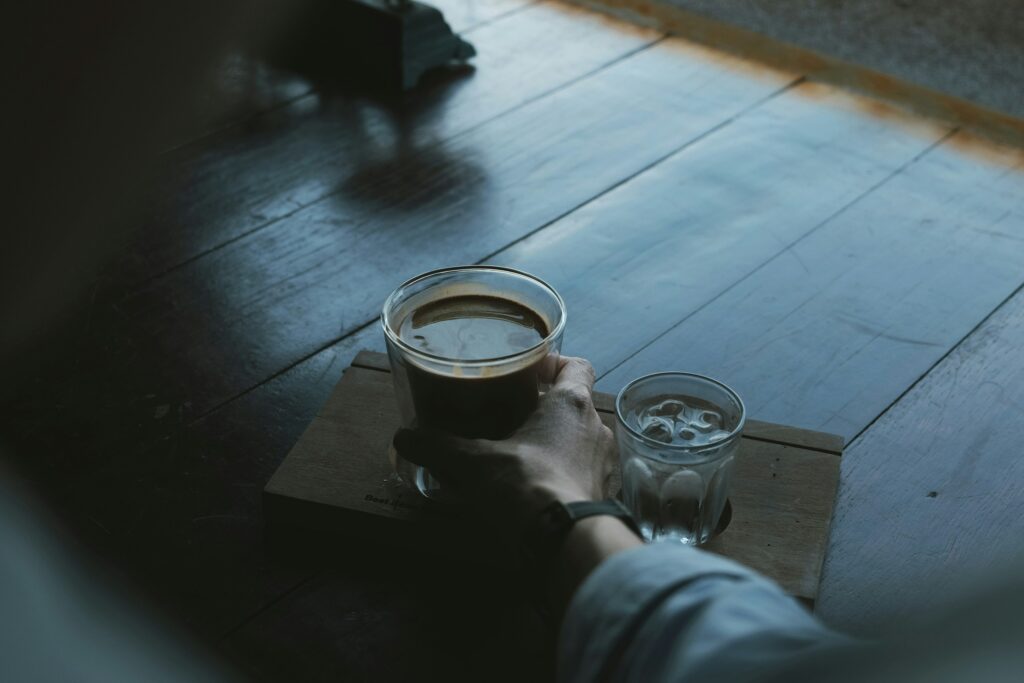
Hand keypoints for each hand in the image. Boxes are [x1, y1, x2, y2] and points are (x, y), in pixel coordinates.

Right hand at [393, 356, 615, 543]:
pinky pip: (580, 474)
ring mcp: (604, 464)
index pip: (577, 366)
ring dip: (552, 444)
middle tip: (508, 415)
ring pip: (577, 441)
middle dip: (542, 409)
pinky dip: (559, 475)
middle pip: (572, 405)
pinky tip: (531, 488)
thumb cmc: (526, 485)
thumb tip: (405, 437)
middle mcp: (596, 428)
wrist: (565, 541)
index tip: (529, 372)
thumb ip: (438, 447)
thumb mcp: (473, 463)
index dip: (554, 363)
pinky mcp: (602, 494)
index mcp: (572, 404)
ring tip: (516, 454)